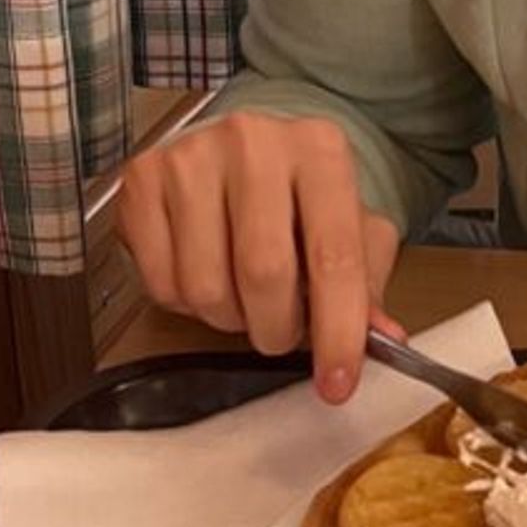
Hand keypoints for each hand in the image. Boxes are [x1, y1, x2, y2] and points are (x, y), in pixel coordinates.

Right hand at [116, 112, 399, 400]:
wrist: (243, 145)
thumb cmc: (300, 193)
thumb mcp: (350, 226)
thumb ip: (365, 282)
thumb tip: (383, 337)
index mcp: (319, 148)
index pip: (333, 254)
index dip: (338, 330)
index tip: (338, 384)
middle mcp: (254, 142)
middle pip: (263, 272)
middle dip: (276, 328)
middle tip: (280, 334)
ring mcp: (192, 157)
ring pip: (206, 286)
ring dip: (228, 318)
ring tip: (242, 296)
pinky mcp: (143, 179)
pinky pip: (160, 282)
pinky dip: (185, 304)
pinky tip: (204, 273)